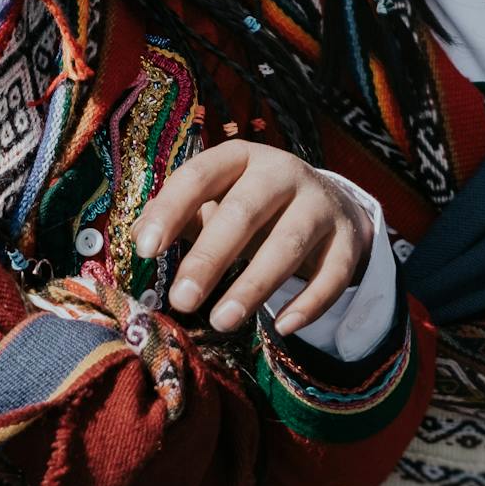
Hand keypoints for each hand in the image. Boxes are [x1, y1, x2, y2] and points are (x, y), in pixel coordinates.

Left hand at [133, 140, 373, 336]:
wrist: (330, 205)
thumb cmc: (254, 207)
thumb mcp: (218, 199)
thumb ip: (180, 215)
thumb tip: (135, 238)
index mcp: (241, 158)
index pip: (201, 174)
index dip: (172, 209)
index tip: (145, 249)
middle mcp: (283, 172)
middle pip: (244, 211)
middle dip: (211, 257)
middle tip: (181, 300)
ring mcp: (321, 204)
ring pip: (289, 244)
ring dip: (254, 285)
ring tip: (221, 322)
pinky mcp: (349, 239)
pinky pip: (333, 274)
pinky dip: (310, 303)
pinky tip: (283, 328)